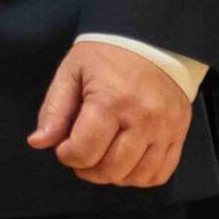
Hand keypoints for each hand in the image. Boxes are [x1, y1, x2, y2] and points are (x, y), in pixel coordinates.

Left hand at [27, 40, 192, 186]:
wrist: (151, 41)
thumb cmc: (105, 56)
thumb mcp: (71, 73)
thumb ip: (54, 110)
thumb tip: (38, 142)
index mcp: (111, 101)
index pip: (85, 152)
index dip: (67, 156)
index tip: (64, 146)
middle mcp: (144, 119)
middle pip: (112, 169)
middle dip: (87, 169)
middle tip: (80, 153)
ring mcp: (166, 129)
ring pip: (136, 176)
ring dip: (113, 175)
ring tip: (101, 157)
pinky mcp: (180, 134)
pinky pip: (160, 173)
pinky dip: (139, 176)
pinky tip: (125, 161)